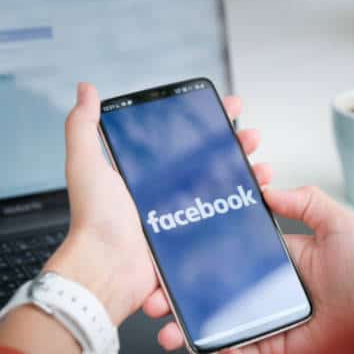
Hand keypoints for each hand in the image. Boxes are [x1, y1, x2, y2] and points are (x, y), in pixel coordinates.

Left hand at [44, 83, 271, 324]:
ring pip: (223, 188)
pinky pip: (225, 217)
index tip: (226, 107)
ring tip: (261, 167)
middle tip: (252, 137)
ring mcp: (183, 214)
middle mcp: (167, 192)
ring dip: (246, 174)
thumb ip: (83, 126)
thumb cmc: (96, 220)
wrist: (109, 269)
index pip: (184, 139)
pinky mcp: (194, 236)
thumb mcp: (86, 164)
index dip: (208, 122)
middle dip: (237, 146)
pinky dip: (245, 206)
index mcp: (146, 173)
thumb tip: (85, 91)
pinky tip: (257, 196)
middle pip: (211, 162)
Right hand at [144, 186, 353, 351]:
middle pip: (211, 287)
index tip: (170, 246)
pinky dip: (208, 346)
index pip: (227, 250)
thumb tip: (267, 188)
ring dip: (182, 320)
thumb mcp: (339, 224)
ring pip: (213, 319)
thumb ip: (305, 201)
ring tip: (160, 318)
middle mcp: (264, 289)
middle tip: (152, 286)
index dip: (197, 249)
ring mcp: (264, 319)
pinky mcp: (268, 347)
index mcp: (276, 259)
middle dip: (177, 287)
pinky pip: (232, 348)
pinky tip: (186, 338)